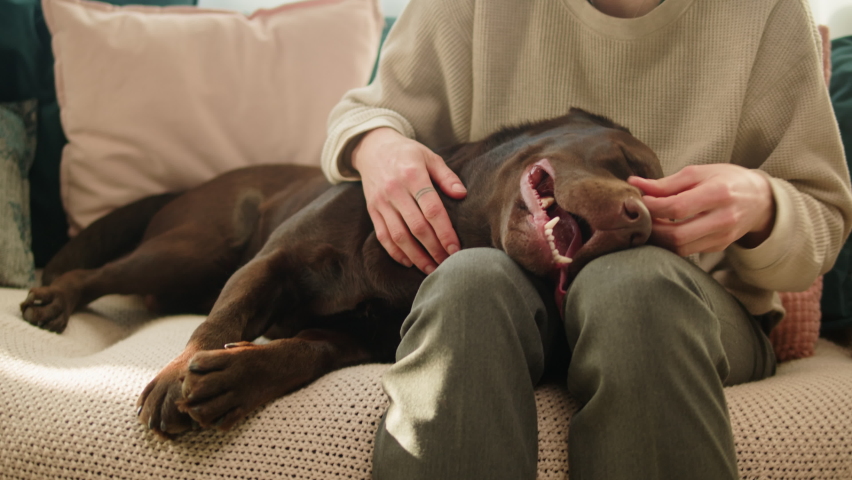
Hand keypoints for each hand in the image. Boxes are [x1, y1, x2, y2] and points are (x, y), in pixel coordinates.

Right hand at [351, 127, 466, 273]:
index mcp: (412, 175)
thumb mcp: (429, 156)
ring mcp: (381, 202)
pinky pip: (383, 236)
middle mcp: (395, 190)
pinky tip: (409, 262)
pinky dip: (396, 253)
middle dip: (434, 249)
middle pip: (417, 227)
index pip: (432, 209)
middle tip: (449, 263)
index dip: (445, 232)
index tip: (456, 248)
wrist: (372, 148)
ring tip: (432, 269)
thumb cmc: (407, 154)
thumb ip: (446, 176)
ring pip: (399, 236)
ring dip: (416, 256)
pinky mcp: (372, 210)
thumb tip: (462, 194)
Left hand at [627, 164, 775, 256]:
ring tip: (650, 223)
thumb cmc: (726, 179)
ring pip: (680, 248)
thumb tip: (634, 184)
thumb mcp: (699, 173)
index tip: (640, 200)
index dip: (653, 207)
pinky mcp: (719, 247)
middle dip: (652, 228)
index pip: (677, 208)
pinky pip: (687, 251)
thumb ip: (666, 182)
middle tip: (641, 216)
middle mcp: (723, 219)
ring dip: (658, 239)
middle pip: (677, 235)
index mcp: (718, 193)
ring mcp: (722, 237)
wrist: (759, 199)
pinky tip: (663, 230)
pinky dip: (670, 243)